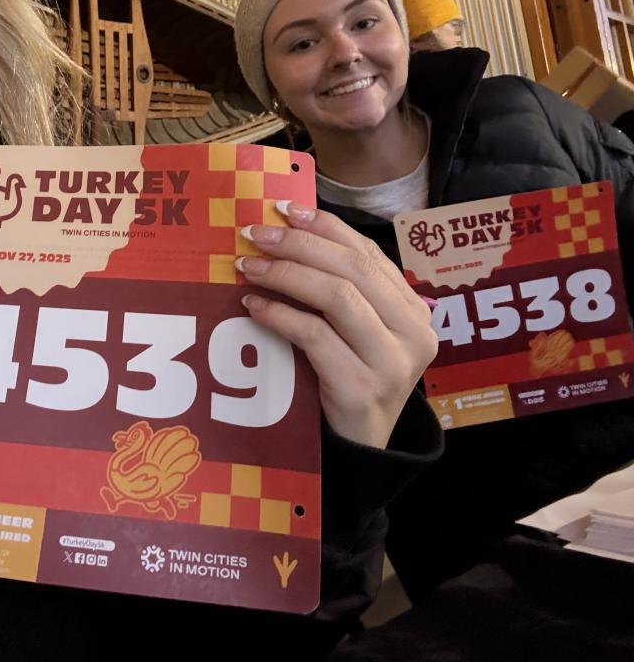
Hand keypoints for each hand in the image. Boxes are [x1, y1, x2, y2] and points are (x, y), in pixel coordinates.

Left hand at [236, 204, 437, 448]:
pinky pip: (315, 336)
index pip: (368, 253)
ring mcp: (393, 362)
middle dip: (299, 245)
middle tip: (256, 235)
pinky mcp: (363, 388)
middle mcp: (414, 331)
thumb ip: (338, 288)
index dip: (325, 227)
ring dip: (286, 275)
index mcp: (413, 308)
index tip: (284, 209)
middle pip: (352, 269)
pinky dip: (280, 315)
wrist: (361, 451)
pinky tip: (253, 307)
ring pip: (337, 297)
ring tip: (248, 267)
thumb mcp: (355, 331)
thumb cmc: (349, 380)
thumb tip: (286, 232)